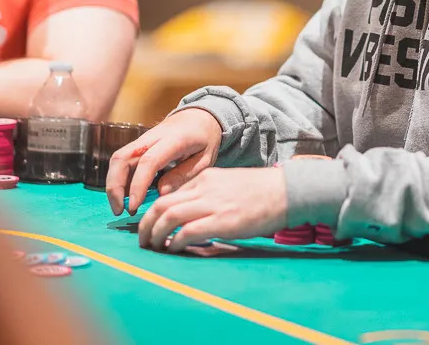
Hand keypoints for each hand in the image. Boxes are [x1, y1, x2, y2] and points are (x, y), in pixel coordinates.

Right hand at [106, 108, 222, 215]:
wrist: (199, 117)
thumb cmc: (204, 139)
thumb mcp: (204, 159)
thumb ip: (184, 175)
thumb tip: (161, 193)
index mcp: (174, 139)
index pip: (149, 161)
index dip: (138, 185)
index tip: (134, 206)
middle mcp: (152, 137)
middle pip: (122, 157)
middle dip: (114, 186)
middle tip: (119, 211)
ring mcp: (142, 139)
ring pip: (118, 158)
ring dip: (113, 184)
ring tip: (120, 208)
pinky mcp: (138, 144)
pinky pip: (122, 160)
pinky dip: (118, 179)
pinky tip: (125, 197)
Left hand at [136, 166, 286, 251]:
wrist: (286, 191)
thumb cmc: (262, 192)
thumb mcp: (229, 184)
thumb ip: (209, 194)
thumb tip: (192, 215)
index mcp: (205, 178)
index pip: (169, 194)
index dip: (154, 212)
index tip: (150, 226)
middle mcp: (204, 188)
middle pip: (161, 205)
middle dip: (146, 224)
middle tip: (143, 240)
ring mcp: (212, 205)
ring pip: (168, 217)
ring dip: (155, 235)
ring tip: (154, 247)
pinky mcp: (222, 222)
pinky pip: (187, 232)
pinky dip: (175, 242)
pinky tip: (174, 249)